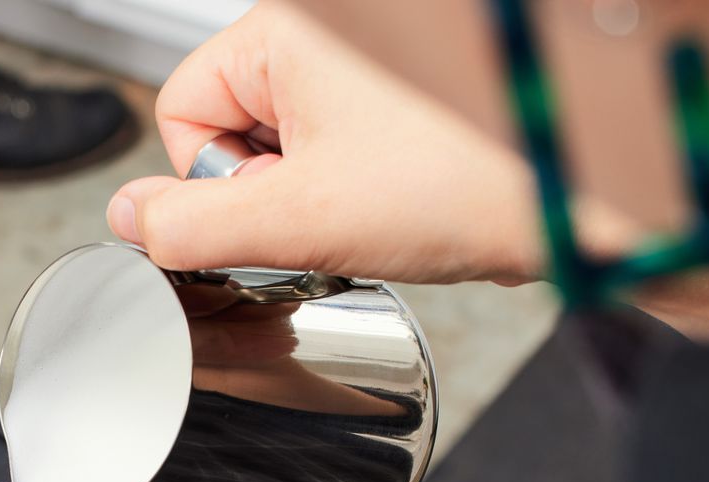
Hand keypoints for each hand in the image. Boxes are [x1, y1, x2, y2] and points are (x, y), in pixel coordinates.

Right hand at [106, 1, 544, 284]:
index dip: (212, 179)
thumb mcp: (299, 217)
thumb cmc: (468, 182)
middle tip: (330, 214)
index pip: (181, 106)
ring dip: (313, 197)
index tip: (271, 209)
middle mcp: (326, 34)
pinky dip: (355, 192)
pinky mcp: (401, 102)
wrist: (580, 198)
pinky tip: (398, 206)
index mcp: (288, 30)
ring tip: (375, 209)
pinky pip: (336, 150)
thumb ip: (191, 225)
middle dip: (268, 193)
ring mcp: (366, 67)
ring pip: (285, 146)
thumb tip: (129, 220)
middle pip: (232, 128)